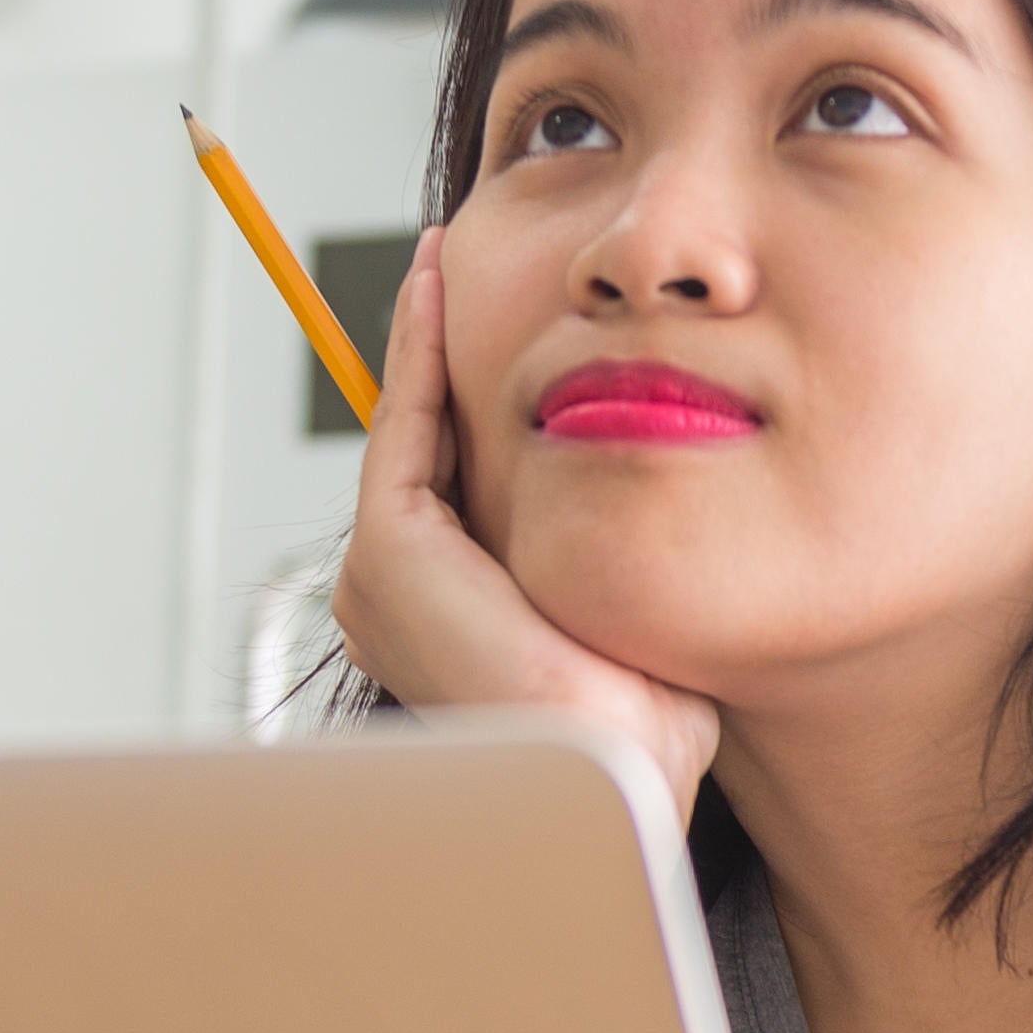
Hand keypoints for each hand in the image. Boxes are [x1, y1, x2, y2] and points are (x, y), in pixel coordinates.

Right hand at [329, 231, 724, 817]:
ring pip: (410, 430)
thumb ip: (606, 556)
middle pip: (422, 451)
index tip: (500, 325)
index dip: (468, 400)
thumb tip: (652, 497)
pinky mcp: (390, 551)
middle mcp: (391, 601)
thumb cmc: (643, 725)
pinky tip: (436, 285)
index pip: (451, 486)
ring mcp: (381, 578)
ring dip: (424, 341)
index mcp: (438, 621)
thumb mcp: (621, 616)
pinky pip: (405, 422)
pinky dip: (417, 350)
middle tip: (457, 265)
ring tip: (444, 259)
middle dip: (439, 360)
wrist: (622, 773)